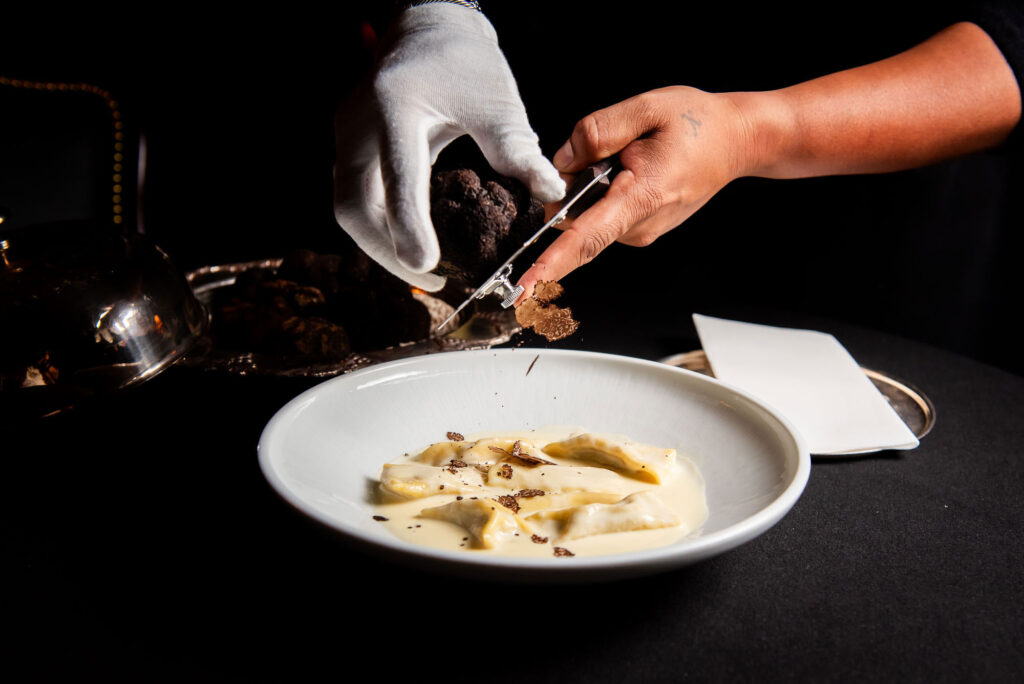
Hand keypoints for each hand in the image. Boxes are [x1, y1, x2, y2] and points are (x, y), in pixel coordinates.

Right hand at [334, 4, 564, 290]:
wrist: (427, 28)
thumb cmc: (464, 61)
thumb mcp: (497, 101)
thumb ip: (517, 149)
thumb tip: (549, 194)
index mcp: (396, 104)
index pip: (398, 175)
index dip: (409, 225)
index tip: (427, 265)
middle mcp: (359, 122)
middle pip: (354, 204)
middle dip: (386, 249)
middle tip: (428, 279)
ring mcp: (347, 134)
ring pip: (348, 206)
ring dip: (379, 243)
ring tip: (421, 268)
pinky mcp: (349, 145)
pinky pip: (354, 196)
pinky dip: (379, 224)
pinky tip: (408, 241)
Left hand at [517, 86, 753, 294]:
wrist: (737, 141)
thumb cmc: (698, 123)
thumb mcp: (646, 107)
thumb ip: (597, 131)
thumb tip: (562, 162)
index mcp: (642, 196)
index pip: (585, 238)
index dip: (551, 264)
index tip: (524, 289)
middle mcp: (639, 226)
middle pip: (575, 220)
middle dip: (569, 189)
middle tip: (607, 149)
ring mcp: (640, 233)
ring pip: (587, 216)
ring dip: (590, 186)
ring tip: (631, 156)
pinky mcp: (640, 231)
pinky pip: (602, 215)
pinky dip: (603, 192)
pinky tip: (634, 169)